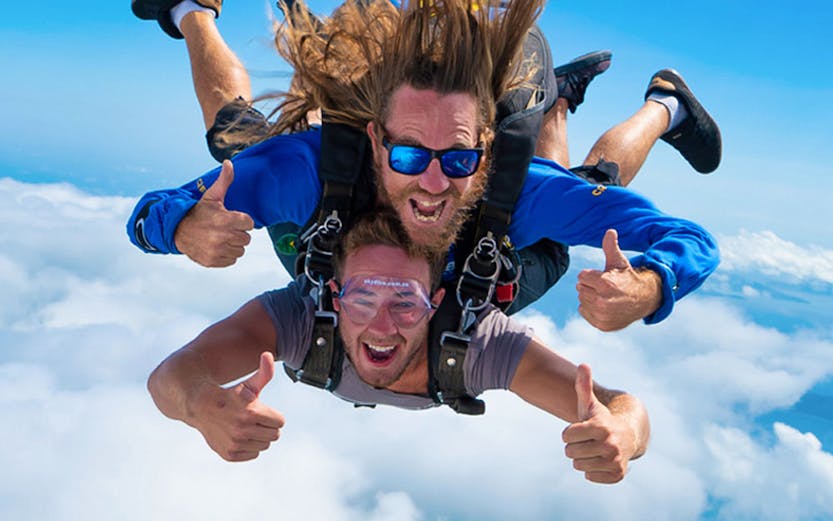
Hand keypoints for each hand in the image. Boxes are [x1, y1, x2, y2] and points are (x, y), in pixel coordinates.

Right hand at [174, 160, 254, 266]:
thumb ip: (224, 181)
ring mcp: (217, 250)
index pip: (249, 223)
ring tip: (221, 237)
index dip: (241, 220)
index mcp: (225, 220)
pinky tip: (217, 247)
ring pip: (240, 250)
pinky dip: (226, 255)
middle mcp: (222, 236)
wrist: (177, 230)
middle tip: (225, 228)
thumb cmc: (198, 212)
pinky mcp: (213, 261)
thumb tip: (229, 163)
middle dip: (238, 233)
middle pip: (246, 238)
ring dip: (233, 245)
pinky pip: (232, 260)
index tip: (231, 218)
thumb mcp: (211, 196)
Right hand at [191, 352, 284, 461]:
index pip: (280, 422)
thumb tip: (268, 354)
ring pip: (264, 445)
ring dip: (259, 437)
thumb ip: (264, 372)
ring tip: (245, 426)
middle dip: (268, 426)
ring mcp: (235, 444)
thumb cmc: (230, 394)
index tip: (261, 410)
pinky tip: (238, 436)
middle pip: (274, 435)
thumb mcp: (248, 384)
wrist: (199, 406)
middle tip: (254, 419)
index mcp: (251, 412)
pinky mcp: (229, 454)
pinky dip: (249, 447)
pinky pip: (253, 454)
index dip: (273, 415)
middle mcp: (243, 429)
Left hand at [562, 364, 636, 483]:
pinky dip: (592, 471)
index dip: (569, 433)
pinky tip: (600, 461)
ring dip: (582, 459)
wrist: (627, 436)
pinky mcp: (617, 475)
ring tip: (593, 450)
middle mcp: (609, 444)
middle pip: (570, 452)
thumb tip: (583, 364)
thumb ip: (583, 385)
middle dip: (574, 447)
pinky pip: (590, 477)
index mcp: (600, 426)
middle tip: (586, 441)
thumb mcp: (591, 404)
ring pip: (578, 466)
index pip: (566, 436)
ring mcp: (614, 461)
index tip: (580, 430)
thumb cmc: (601, 420)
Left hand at [576, 229, 661, 330]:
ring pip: (581, 301)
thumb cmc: (628, 278)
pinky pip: (584, 312)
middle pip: (580, 289)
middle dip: (590, 286)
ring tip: (606, 297)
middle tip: (605, 288)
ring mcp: (602, 315)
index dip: (592, 275)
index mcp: (605, 284)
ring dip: (590, 298)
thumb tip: (610, 231)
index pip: (582, 276)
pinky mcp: (602, 325)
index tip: (604, 277)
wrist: (643, 300)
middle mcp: (602, 301)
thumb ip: (610, 246)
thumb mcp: (619, 261)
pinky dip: (591, 309)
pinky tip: (604, 306)